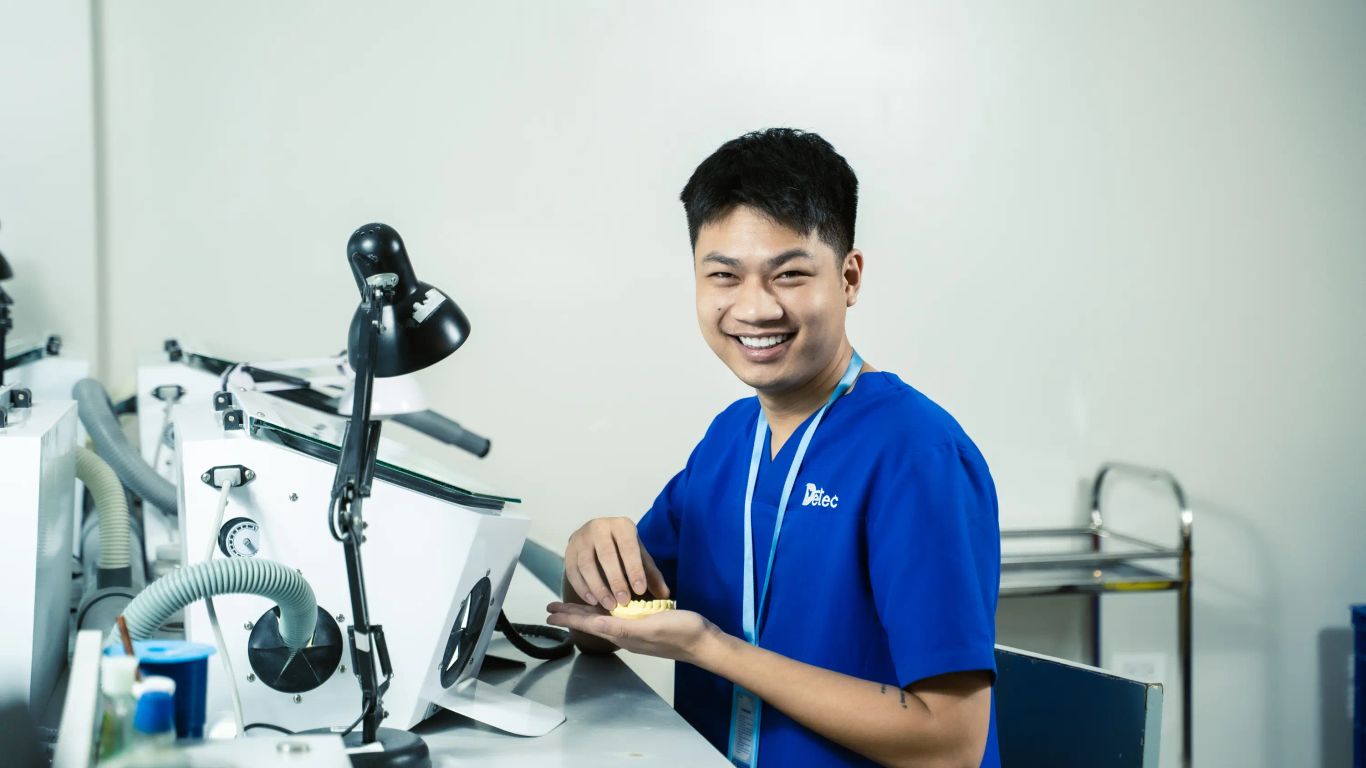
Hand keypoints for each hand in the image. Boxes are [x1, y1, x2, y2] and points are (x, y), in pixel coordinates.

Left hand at [546, 602, 723, 664]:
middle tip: (551, 608)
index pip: (589, 623)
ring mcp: (634, 629)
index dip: (569, 617)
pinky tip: (606, 604)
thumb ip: (624, 627)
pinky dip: (605, 608)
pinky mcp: (645, 623)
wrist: (704, 641)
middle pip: (592, 621)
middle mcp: (625, 632)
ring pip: (602, 618)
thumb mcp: (651, 627)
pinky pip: (617, 615)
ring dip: (585, 611)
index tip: (549, 612)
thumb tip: (597, 623)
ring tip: (570, 606)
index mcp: (623, 633)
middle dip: (571, 614)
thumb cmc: (680, 633)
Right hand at [564, 517, 669, 610]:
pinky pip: (572, 571)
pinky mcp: (568, 550)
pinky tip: (593, 601)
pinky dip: (582, 588)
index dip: (634, 569)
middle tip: (624, 602)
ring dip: (597, 587)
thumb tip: (664, 595)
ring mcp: (581, 538)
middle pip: (606, 555)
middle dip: (615, 581)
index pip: (628, 547)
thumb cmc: (623, 549)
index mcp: (621, 525)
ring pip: (586, 564)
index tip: (640, 591)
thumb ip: (651, 575)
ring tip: (609, 605)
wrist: (597, 537)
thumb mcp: (639, 557)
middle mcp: (599, 527)